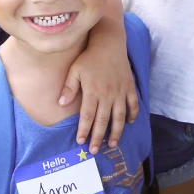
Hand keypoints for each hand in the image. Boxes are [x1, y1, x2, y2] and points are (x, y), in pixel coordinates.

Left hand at [59, 0, 138, 152]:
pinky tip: (129, 122)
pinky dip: (132, 114)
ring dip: (116, 131)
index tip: (80, 142)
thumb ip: (68, 88)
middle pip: (103, 120)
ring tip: (112, 143)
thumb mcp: (75, 70)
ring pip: (119, 116)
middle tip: (94, 150)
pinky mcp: (129, 86)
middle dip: (98, 137)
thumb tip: (60, 104)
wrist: (109, 43)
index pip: (88, 116)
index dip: (84, 130)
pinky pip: (133, 103)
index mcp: (93, 92)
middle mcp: (108, 94)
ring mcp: (120, 91)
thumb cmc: (90, 57)